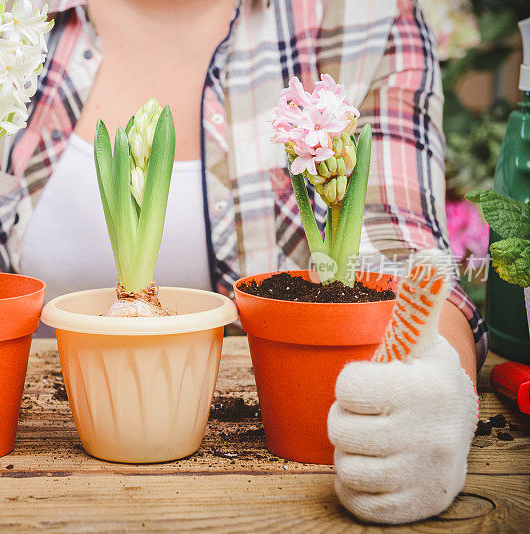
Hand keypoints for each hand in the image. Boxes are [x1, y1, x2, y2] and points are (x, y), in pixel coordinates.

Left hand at [328, 252, 478, 523]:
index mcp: (427, 388)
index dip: (349, 383)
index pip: (347, 387)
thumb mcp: (420, 341)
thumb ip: (417, 303)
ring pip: (345, 467)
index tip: (369, 381)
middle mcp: (431, 435)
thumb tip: (431, 253)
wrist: (455, 432)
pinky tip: (374, 466)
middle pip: (340, 429)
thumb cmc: (419, 380)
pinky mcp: (413, 506)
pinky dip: (354, 486)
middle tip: (368, 413)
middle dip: (345, 419)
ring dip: (349, 452)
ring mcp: (423, 475)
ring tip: (372, 439)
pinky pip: (355, 500)